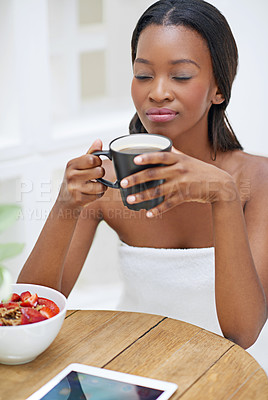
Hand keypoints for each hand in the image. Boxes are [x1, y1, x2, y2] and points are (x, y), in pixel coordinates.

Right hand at [58, 139, 106, 210]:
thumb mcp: (78, 166)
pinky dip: (98, 194)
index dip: (98, 161)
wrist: (65, 202)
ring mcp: (75, 188)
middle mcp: (72, 175)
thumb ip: (90, 154)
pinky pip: (99, 194)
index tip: (95, 164)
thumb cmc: (74, 181)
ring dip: (101, 185)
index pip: (93, 159)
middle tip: (95, 176)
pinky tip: (91, 193)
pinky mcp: (80, 199)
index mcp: (71, 164)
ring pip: (101, 184)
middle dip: (101, 173)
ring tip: (93, 185)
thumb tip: (99, 141)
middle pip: (99, 171)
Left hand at [120, 147, 236, 216]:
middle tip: (123, 183)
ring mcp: (181, 184)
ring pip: (158, 191)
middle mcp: (179, 170)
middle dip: (136, 179)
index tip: (134, 160)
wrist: (219, 184)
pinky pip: (168, 204)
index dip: (147, 157)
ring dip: (142, 196)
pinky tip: (149, 213)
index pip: (161, 156)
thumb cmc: (201, 170)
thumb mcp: (188, 158)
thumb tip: (162, 144)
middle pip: (154, 174)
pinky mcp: (184, 196)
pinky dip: (158, 210)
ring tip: (130, 199)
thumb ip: (174, 153)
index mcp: (179, 159)